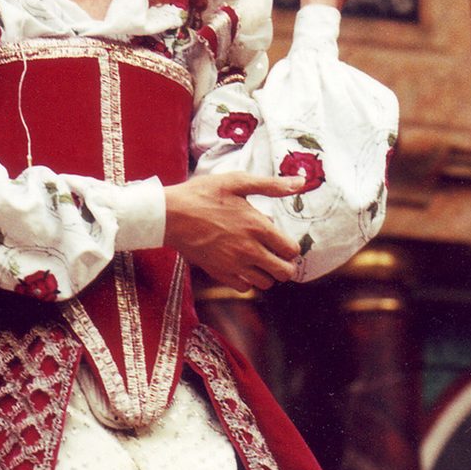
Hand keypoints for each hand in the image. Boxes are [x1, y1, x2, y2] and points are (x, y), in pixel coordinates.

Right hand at [164, 171, 303, 291]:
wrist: (169, 215)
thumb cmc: (202, 195)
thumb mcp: (237, 182)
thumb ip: (271, 185)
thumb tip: (301, 182)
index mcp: (257, 227)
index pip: (291, 250)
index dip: (291, 247)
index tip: (283, 242)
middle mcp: (249, 250)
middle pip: (283, 272)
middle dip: (284, 264)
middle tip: (276, 255)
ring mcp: (233, 265)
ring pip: (265, 283)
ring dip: (266, 273)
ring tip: (258, 259)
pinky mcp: (218, 273)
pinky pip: (244, 288)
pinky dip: (247, 280)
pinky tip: (241, 265)